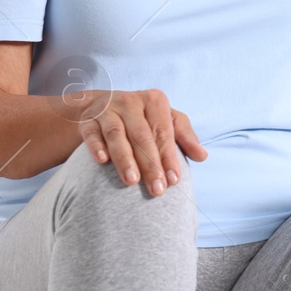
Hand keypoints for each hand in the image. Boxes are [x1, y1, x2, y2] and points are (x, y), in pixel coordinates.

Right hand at [75, 89, 207, 195]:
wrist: (102, 106)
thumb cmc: (142, 118)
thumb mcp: (166, 120)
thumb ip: (184, 137)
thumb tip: (202, 156)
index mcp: (154, 101)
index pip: (164, 133)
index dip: (170, 157)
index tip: (174, 181)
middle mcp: (131, 102)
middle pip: (142, 136)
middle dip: (150, 164)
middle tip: (157, 189)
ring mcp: (108, 109)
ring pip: (117, 134)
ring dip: (124, 158)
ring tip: (131, 181)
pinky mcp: (88, 119)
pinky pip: (91, 133)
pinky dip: (96, 146)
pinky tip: (102, 161)